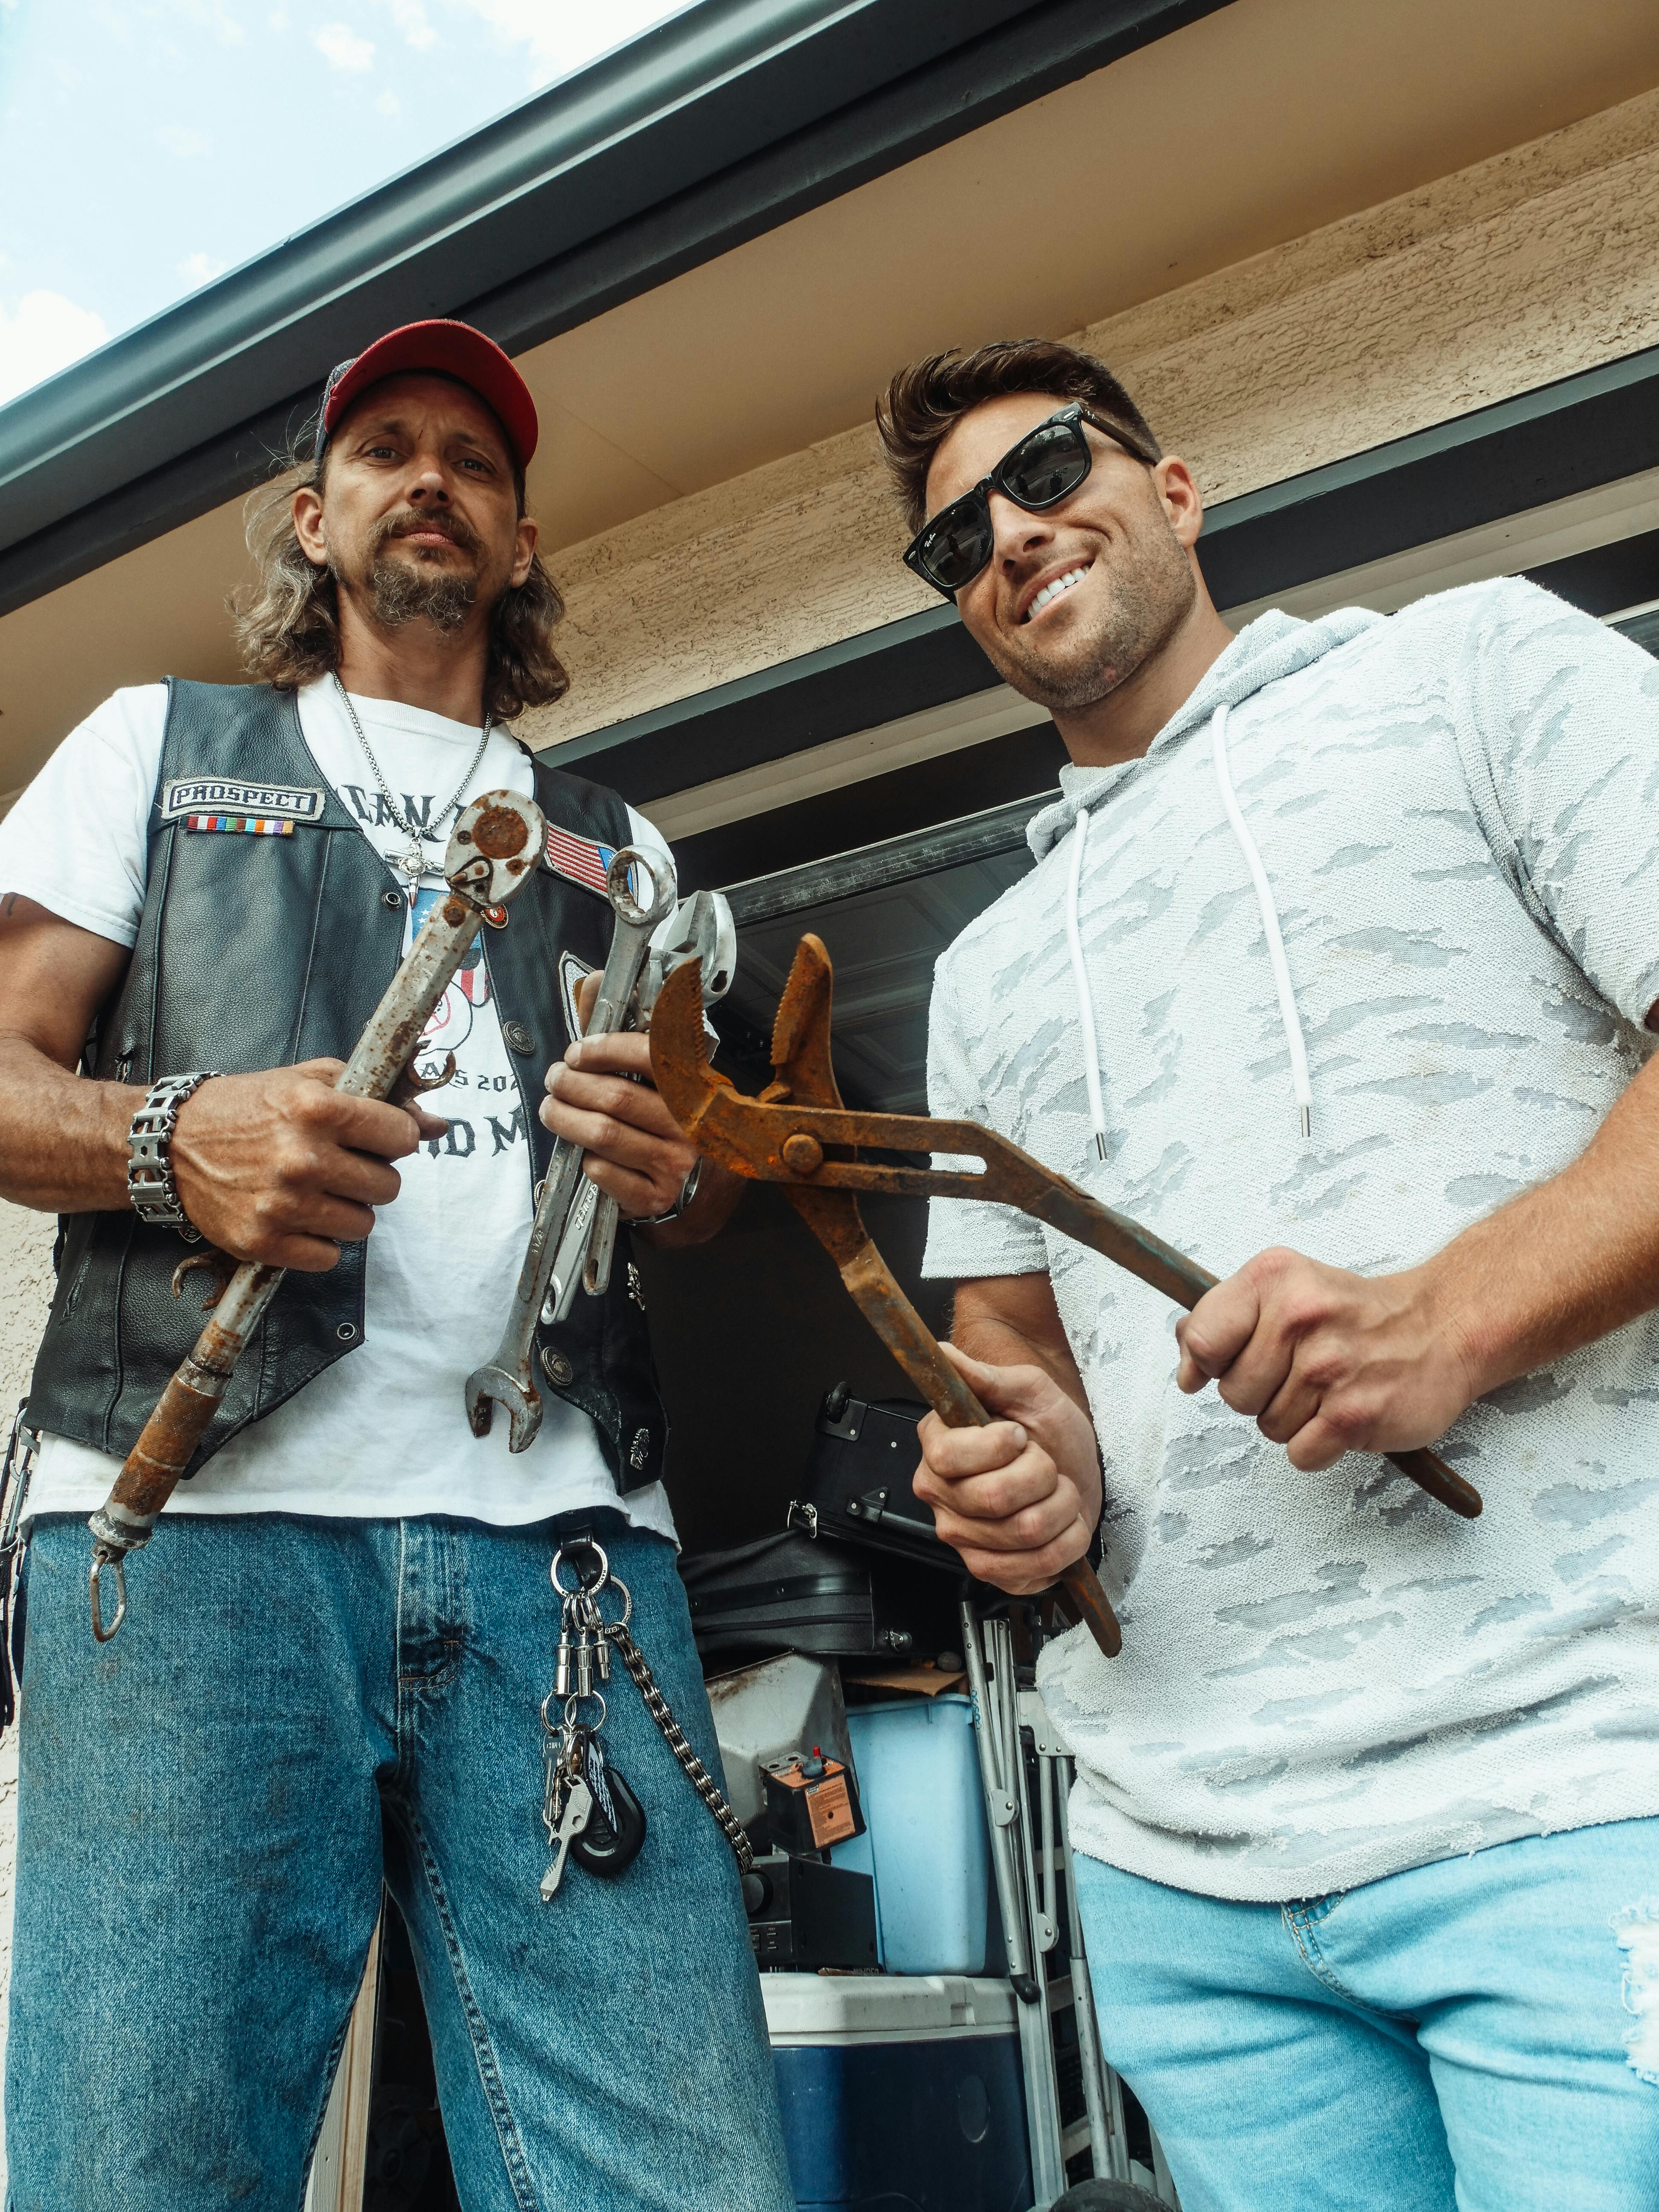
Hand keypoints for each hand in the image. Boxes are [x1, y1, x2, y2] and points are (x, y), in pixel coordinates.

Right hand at [168, 1058, 440, 1271]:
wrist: (171, 1143)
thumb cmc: (248, 1108)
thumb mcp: (309, 1081)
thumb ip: (378, 1097)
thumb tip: (437, 1124)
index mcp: (317, 1109)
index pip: (401, 1137)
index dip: (395, 1138)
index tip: (377, 1139)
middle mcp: (301, 1158)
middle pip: (388, 1187)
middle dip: (371, 1177)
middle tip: (340, 1166)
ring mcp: (282, 1204)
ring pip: (363, 1225)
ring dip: (347, 1210)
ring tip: (315, 1190)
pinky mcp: (263, 1241)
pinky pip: (328, 1256)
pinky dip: (319, 1241)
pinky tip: (297, 1216)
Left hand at [540, 1031, 700, 1220]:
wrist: (671, 1173)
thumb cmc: (647, 1110)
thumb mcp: (635, 1066)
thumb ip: (614, 1024)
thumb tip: (595, 981)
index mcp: (690, 1084)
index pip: (651, 1057)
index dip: (606, 1049)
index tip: (576, 1052)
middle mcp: (689, 1124)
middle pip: (618, 1098)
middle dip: (572, 1085)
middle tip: (554, 1080)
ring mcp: (675, 1163)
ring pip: (605, 1135)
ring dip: (566, 1119)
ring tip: (551, 1109)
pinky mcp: (656, 1197)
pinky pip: (606, 1173)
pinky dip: (585, 1160)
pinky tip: (583, 1151)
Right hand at [912, 1342, 1101, 1595]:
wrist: (1070, 1457)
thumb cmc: (1043, 1422)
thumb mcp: (1024, 1388)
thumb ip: (981, 1374)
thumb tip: (942, 1352)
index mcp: (937, 1447)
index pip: (949, 1457)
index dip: (995, 1446)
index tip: (1017, 1434)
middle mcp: (942, 1496)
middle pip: (992, 1498)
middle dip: (1040, 1475)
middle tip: (1045, 1463)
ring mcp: (965, 1538)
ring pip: (1023, 1533)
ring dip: (1060, 1507)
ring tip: (1057, 1491)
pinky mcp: (994, 1569)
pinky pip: (1034, 1570)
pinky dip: (1065, 1544)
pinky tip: (1061, 1523)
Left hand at [1174, 1247, 1478, 1470]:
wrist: (1441, 1327)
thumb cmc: (1353, 1314)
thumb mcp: (1283, 1289)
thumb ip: (1222, 1321)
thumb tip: (1186, 1370)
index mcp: (1273, 1278)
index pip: (1202, 1341)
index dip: (1210, 1363)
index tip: (1233, 1362)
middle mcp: (1299, 1317)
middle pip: (1234, 1393)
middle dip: (1261, 1392)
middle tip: (1302, 1370)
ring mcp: (1328, 1367)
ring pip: (1267, 1426)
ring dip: (1295, 1418)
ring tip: (1330, 1388)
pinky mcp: (1355, 1415)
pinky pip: (1299, 1454)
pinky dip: (1319, 1445)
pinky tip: (1344, 1413)